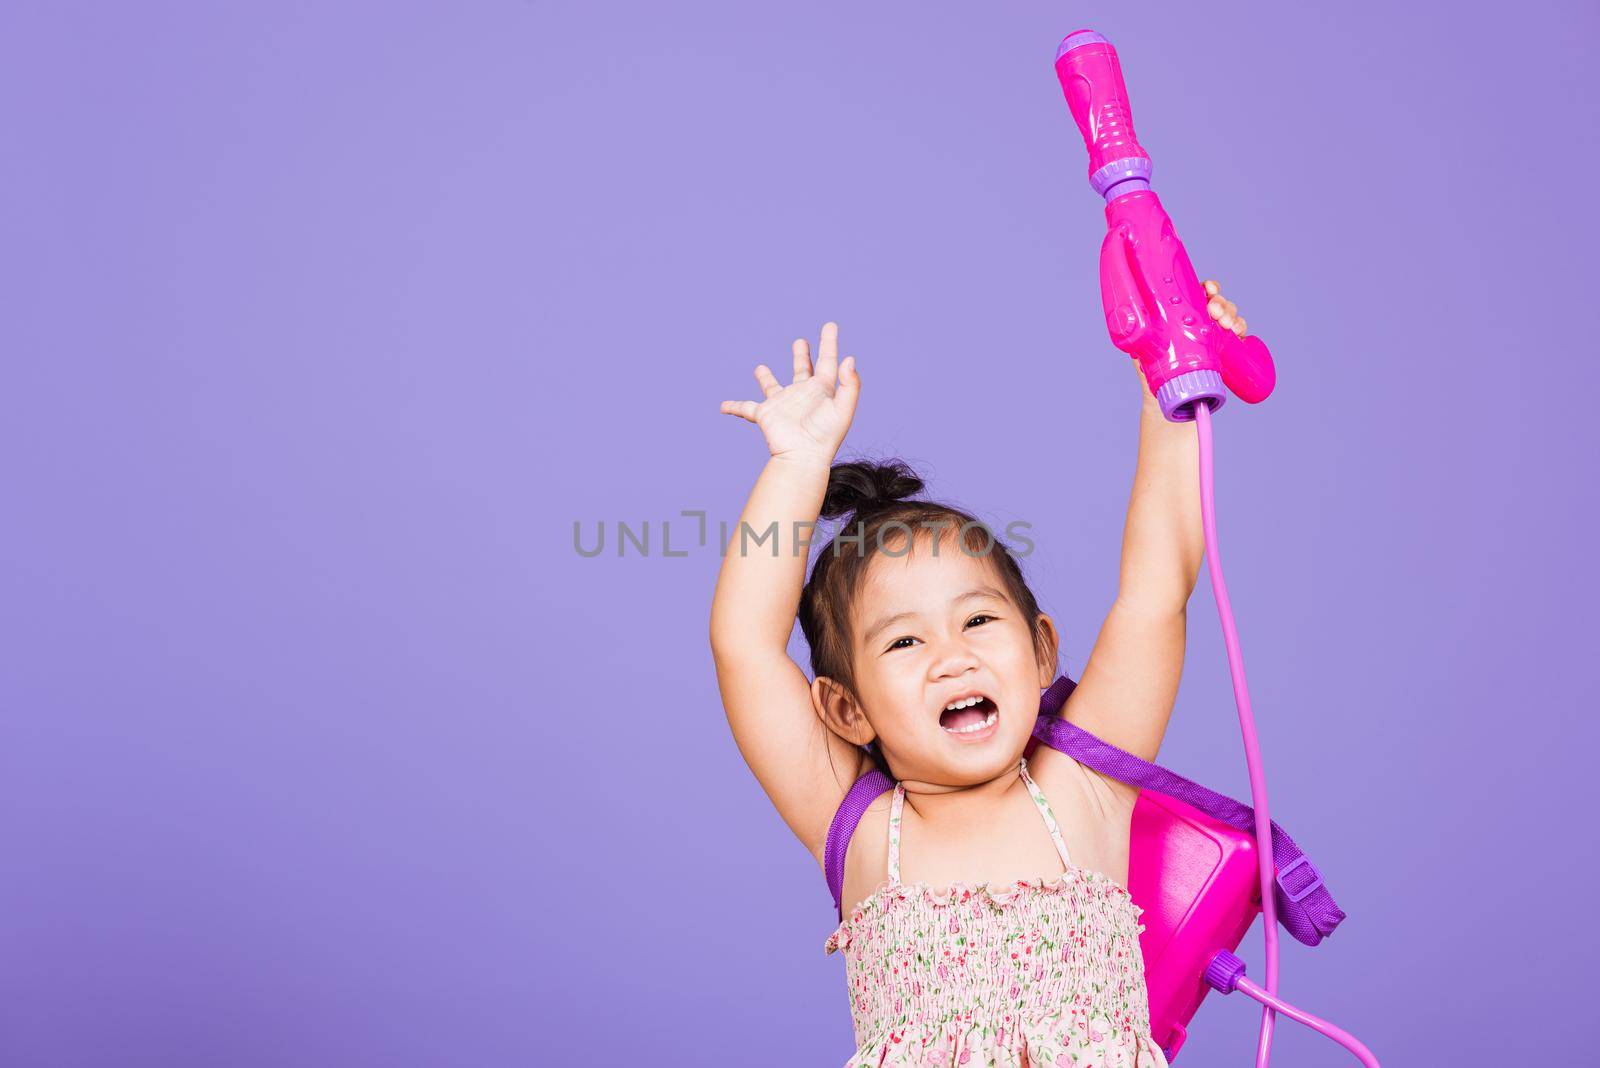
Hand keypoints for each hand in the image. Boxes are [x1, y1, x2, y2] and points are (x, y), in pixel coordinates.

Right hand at [720, 322, 860, 463]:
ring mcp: (782, 404)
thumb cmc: (825, 437)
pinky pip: (746, 408)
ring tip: (760, 368)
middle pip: (801, 370)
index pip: (826, 361)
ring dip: (765, 378)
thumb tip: (849, 359)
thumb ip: (849, 384)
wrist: (803, 458)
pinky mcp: (766, 414)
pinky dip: (734, 406)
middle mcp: (801, 395)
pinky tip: (723, 406)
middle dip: (801, 355)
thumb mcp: (843, 408)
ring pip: (772, 386)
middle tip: (799, 341)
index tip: (830, 326)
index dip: (829, 343)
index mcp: (821, 391)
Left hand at [1132, 278, 1251, 397]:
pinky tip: (1239, 334)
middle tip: (1216, 313)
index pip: (1199, 294)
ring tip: (1228, 326)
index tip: (1210, 290)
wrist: (1166, 403)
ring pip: (1229, 316)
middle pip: (1216, 303)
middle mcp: (1198, 323)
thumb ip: (1143, 340)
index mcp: (1182, 316)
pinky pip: (1237, 335)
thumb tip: (1136, 327)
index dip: (1208, 287)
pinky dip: (1241, 331)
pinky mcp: (1223, 351)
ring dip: (1232, 316)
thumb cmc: (1151, 375)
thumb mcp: (1144, 353)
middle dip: (1221, 303)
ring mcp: (1212, 336)